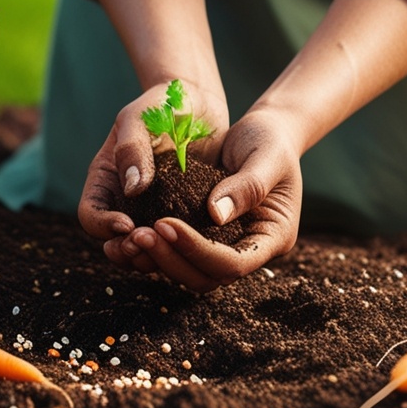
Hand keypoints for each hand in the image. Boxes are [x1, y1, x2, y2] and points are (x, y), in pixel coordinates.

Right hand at [77, 79, 228, 242]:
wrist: (198, 102)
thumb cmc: (161, 104)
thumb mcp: (141, 119)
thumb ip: (132, 149)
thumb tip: (132, 189)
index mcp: (106, 179)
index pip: (90, 214)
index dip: (103, 226)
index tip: (127, 225)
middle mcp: (125, 201)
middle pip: (113, 241)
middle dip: (126, 249)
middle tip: (147, 243)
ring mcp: (153, 212)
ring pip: (144, 249)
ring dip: (153, 257)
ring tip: (171, 250)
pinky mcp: (182, 216)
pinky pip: (176, 242)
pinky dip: (181, 250)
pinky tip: (196, 244)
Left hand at [87, 107, 302, 292]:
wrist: (268, 132)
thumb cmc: (273, 140)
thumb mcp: (267, 157)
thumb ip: (247, 186)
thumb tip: (215, 215)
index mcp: (274, 236)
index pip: (234, 262)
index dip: (198, 250)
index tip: (164, 223)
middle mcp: (250, 248)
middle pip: (209, 275)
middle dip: (172, 259)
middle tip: (139, 234)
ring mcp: (229, 244)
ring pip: (191, 270)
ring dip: (162, 258)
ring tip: (132, 235)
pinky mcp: (209, 233)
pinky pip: (183, 250)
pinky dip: (161, 246)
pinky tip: (135, 229)